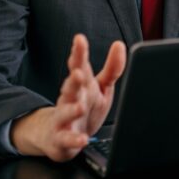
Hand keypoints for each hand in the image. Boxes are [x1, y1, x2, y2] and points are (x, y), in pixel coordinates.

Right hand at [11, 34, 125, 160]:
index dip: (78, 52)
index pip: (78, 66)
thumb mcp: (100, 87)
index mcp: (80, 85)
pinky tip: (82, 139)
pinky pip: (66, 139)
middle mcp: (69, 99)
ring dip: (71, 110)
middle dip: (73, 80)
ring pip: (64, 112)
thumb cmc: (84, 108)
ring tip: (79, 107)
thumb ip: (111, 68)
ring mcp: (63, 119)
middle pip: (70, 87)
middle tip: (78, 73)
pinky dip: (73, 140)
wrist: (58, 137)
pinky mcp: (61, 139)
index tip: (79, 39)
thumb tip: (119, 45)